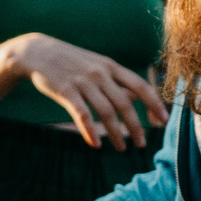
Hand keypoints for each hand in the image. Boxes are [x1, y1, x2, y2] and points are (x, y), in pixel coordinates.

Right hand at [11, 33, 169, 149]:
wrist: (36, 52)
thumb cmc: (72, 61)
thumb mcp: (98, 65)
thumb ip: (118, 81)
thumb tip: (137, 97)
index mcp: (112, 66)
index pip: (141, 85)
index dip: (155, 103)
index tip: (164, 120)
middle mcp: (100, 74)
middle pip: (124, 104)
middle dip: (135, 126)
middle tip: (142, 144)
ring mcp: (82, 82)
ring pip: (105, 112)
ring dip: (115, 133)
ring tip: (122, 148)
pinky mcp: (65, 91)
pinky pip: (81, 114)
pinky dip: (89, 130)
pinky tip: (96, 144)